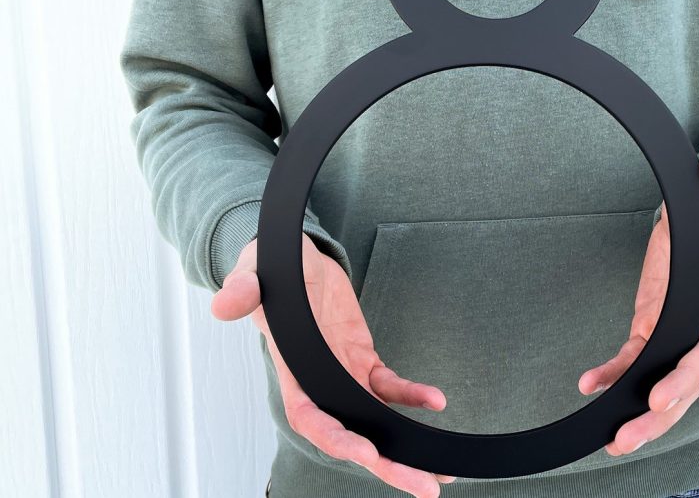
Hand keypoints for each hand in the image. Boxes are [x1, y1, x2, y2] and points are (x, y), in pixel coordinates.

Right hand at [211, 234, 453, 497]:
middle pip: (350, 434)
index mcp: (291, 367)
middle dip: (385, 464)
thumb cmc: (270, 269)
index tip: (367, 452)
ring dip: (405, 447)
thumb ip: (242, 289)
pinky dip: (412, 395)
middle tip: (424, 487)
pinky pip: (389, 386)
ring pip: (374, 421)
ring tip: (439, 471)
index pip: (309, 415)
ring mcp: (342, 373)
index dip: (336, 437)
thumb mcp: (253, 271)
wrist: (295, 259)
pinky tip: (435, 401)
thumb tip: (224, 304)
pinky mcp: (361, 360)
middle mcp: (318, 380)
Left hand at [578, 150, 698, 455]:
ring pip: (661, 386)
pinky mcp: (653, 326)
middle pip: (683, 385)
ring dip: (639, 415)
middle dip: (658, 417)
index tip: (661, 396)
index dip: (685, 377)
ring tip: (612, 441)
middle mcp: (695, 326)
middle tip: (625, 439)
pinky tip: (589, 384)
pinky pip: (635, 362)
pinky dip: (614, 375)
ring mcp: (674, 331)